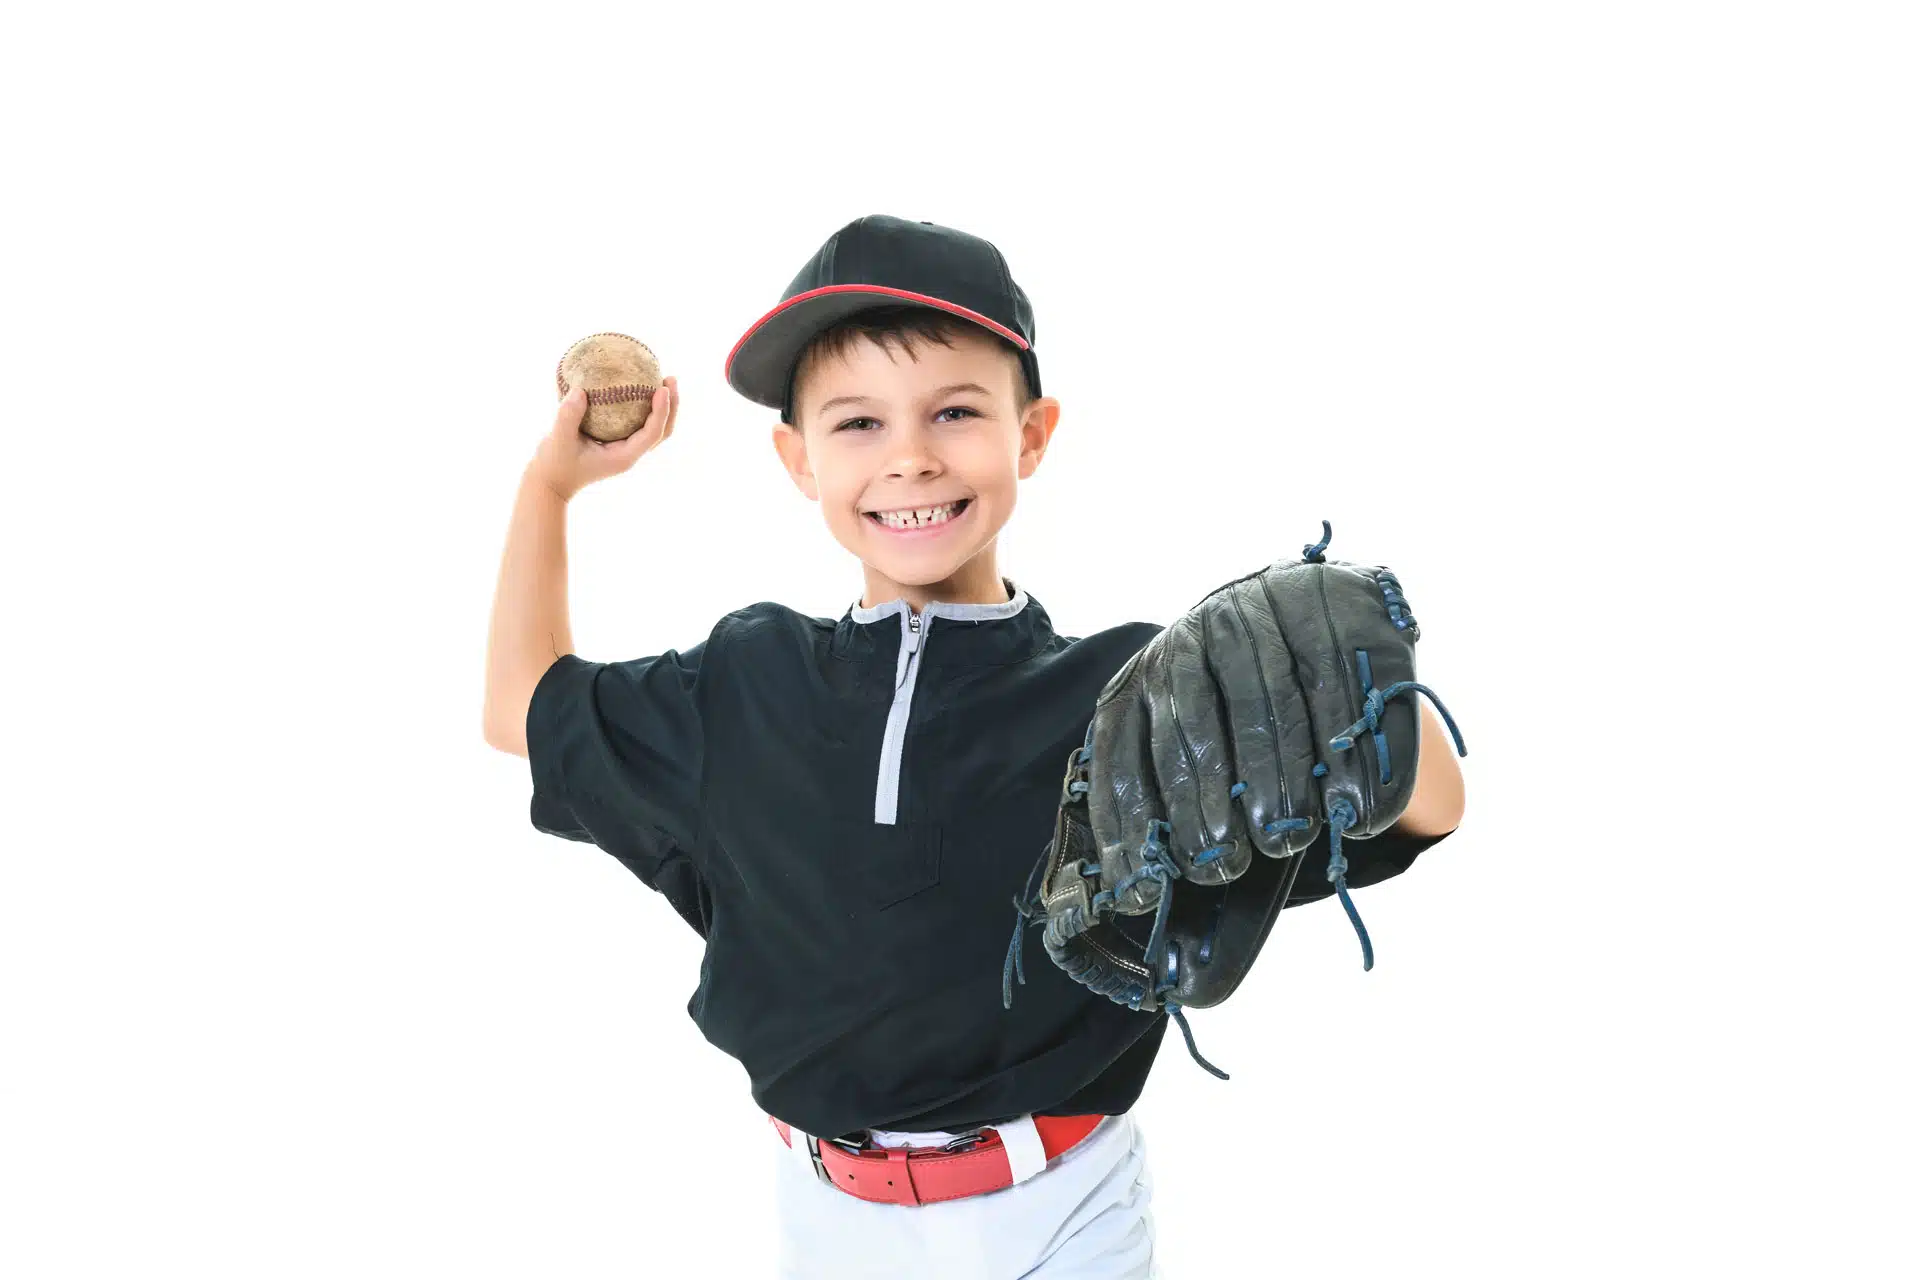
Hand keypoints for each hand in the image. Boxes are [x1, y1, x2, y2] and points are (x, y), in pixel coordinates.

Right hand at [530, 376, 677, 500]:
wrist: (550, 482)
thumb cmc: (554, 464)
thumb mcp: (557, 440)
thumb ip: (567, 417)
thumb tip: (580, 390)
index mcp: (623, 457)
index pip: (652, 434)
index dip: (662, 411)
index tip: (662, 388)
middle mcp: (629, 453)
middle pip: (663, 431)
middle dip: (672, 406)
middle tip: (670, 378)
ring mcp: (625, 449)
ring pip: (654, 428)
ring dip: (663, 406)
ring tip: (663, 379)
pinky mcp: (617, 443)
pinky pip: (637, 423)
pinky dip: (643, 406)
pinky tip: (634, 385)